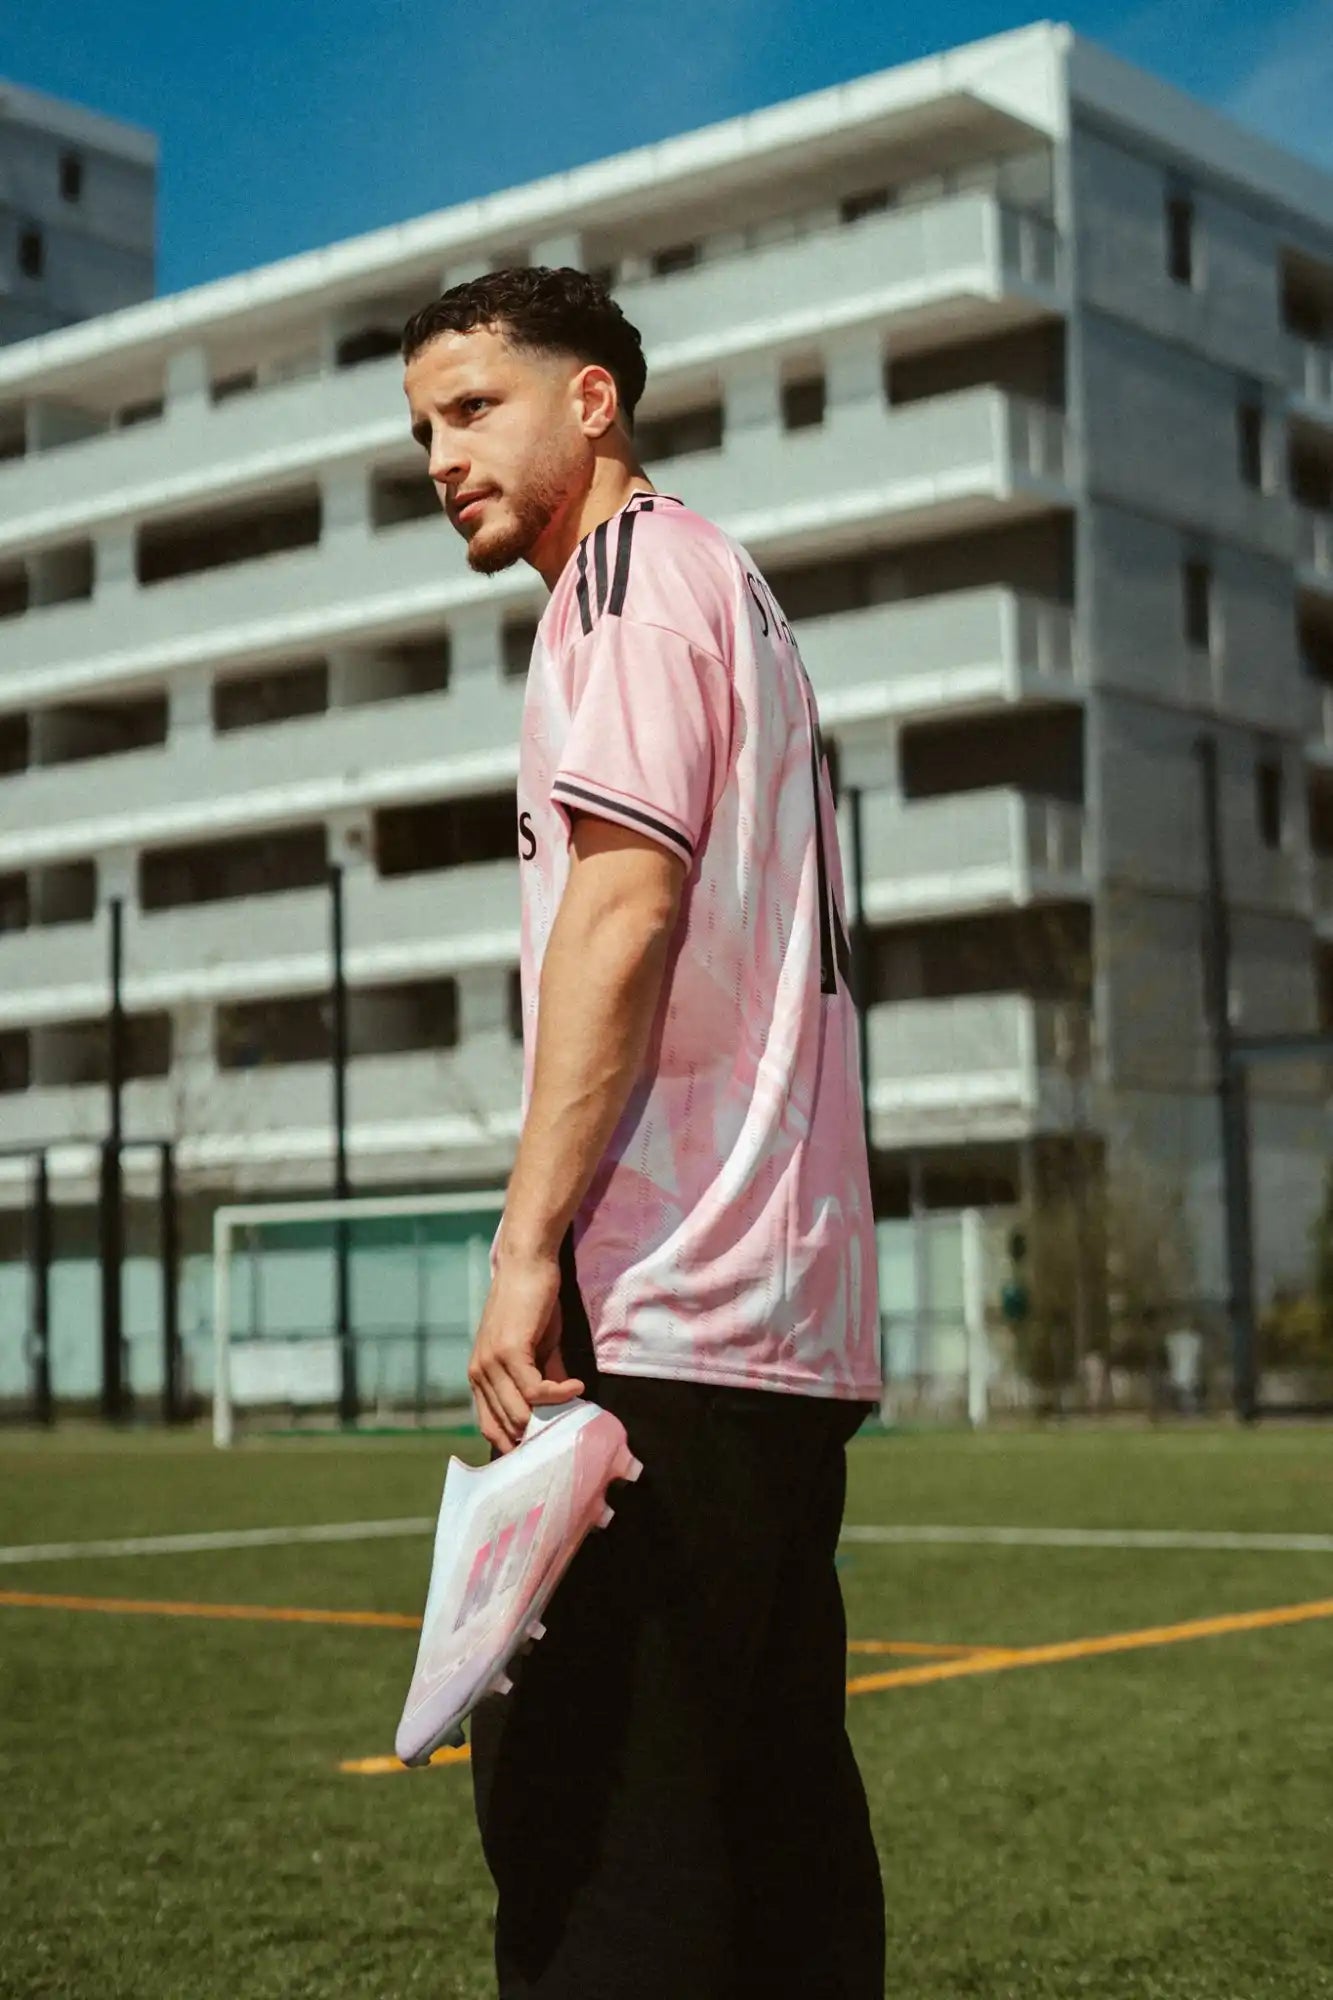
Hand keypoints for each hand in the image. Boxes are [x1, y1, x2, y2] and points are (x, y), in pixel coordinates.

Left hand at [467, 1248, 584, 1453]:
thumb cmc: (532, 1304)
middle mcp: (479, 1374)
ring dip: (553, 1414)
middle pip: (507, 1427)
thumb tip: (560, 1410)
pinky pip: (536, 1390)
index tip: (544, 1450)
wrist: (526, 1264)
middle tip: (569, 1431)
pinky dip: (559, 1393)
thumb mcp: (537, 1350)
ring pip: (520, 1413)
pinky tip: (577, 1385)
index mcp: (479, 1377)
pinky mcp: (509, 1352)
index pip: (491, 1428)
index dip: (515, 1444)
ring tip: (577, 1403)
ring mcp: (491, 1364)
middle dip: (539, 1435)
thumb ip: (543, 1379)